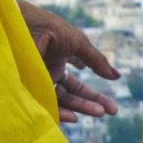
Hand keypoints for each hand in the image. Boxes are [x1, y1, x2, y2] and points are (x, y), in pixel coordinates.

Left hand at [21, 0, 119, 120]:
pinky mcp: (30, 90)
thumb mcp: (79, 43)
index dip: (94, 96)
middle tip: (112, 111)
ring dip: (81, 108)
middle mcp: (48, 75)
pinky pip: (46, 107)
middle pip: (72, 96)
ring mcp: (38, 83)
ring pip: (62, 102)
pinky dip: (61, 113)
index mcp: (59, 63)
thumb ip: (96, 61)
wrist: (26, 25)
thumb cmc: (50, 29)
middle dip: (92, 104)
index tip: (111, 107)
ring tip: (99, 112)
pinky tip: (75, 116)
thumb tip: (117, 76)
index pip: (77, 87)